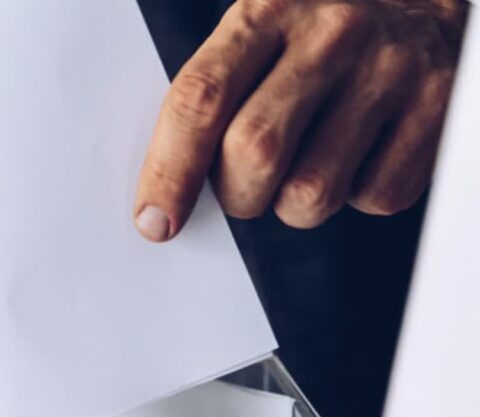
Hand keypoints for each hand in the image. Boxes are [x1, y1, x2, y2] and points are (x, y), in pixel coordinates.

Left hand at [134, 0, 467, 240]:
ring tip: (305, 164)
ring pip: (312, 192)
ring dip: (293, 204)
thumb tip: (165, 188)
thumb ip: (214, 91)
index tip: (155, 219)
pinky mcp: (437, 103)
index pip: (200, 99)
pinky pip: (375, 197)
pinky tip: (356, 154)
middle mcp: (331, 33)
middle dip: (236, 195)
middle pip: (256, 153)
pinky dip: (356, 195)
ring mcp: (390, 67)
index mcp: (266, 10)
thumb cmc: (316, 24)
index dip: (170, 171)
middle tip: (242, 189)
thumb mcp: (257, 29)